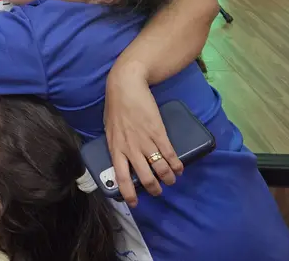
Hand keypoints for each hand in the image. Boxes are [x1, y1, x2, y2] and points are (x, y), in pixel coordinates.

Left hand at [104, 62, 182, 206]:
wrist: (126, 85)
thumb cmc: (116, 105)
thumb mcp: (110, 128)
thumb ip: (116, 143)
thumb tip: (121, 155)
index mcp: (115, 147)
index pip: (121, 177)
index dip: (128, 193)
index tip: (134, 203)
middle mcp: (130, 148)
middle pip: (145, 177)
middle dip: (154, 189)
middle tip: (158, 191)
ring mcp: (145, 141)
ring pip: (160, 169)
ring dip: (168, 178)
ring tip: (171, 180)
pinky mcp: (158, 132)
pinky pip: (169, 154)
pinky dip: (176, 164)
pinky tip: (179, 168)